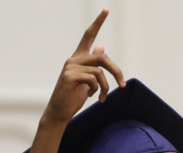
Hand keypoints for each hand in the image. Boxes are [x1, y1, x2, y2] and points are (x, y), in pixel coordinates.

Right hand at [44, 9, 126, 123]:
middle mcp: (74, 59)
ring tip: (102, 97)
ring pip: (99, 71)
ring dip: (106, 86)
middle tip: (122, 85)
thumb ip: (94, 64)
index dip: (98, 22)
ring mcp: (70, 67)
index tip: (106, 9)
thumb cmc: (73, 97)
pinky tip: (91, 96)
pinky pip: (92, 79)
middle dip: (116, 71)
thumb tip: (101, 46)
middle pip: (102, 57)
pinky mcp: (69, 76)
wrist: (60, 112)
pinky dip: (97, 90)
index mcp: (79, 58)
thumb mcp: (88, 80)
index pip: (89, 36)